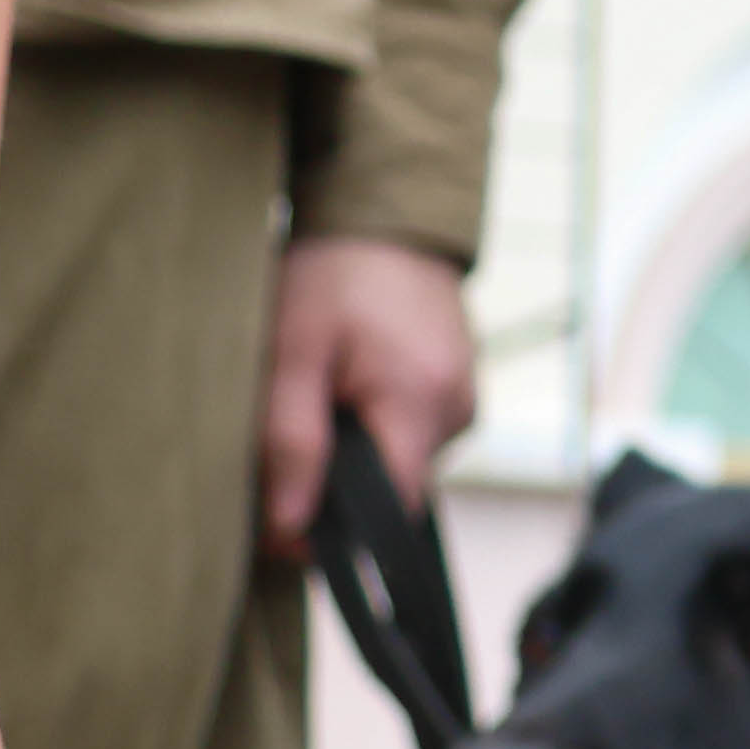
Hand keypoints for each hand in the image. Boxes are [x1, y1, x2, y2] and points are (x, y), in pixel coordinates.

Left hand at [258, 233, 482, 560]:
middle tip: (286, 433)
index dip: (335, 531)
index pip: (393, 510)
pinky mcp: (460, 385)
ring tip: (322, 391)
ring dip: (357, 446)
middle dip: (337, 478)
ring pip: (402, 459)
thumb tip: (290, 523)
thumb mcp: (291, 352)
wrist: (386, 216)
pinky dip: (377, 420)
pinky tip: (351, 382)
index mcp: (422, 402)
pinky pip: (414, 429)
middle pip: (395, 487)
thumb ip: (290, 440)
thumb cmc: (332, 275)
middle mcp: (460, 408)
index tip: (282, 523)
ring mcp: (467, 396)